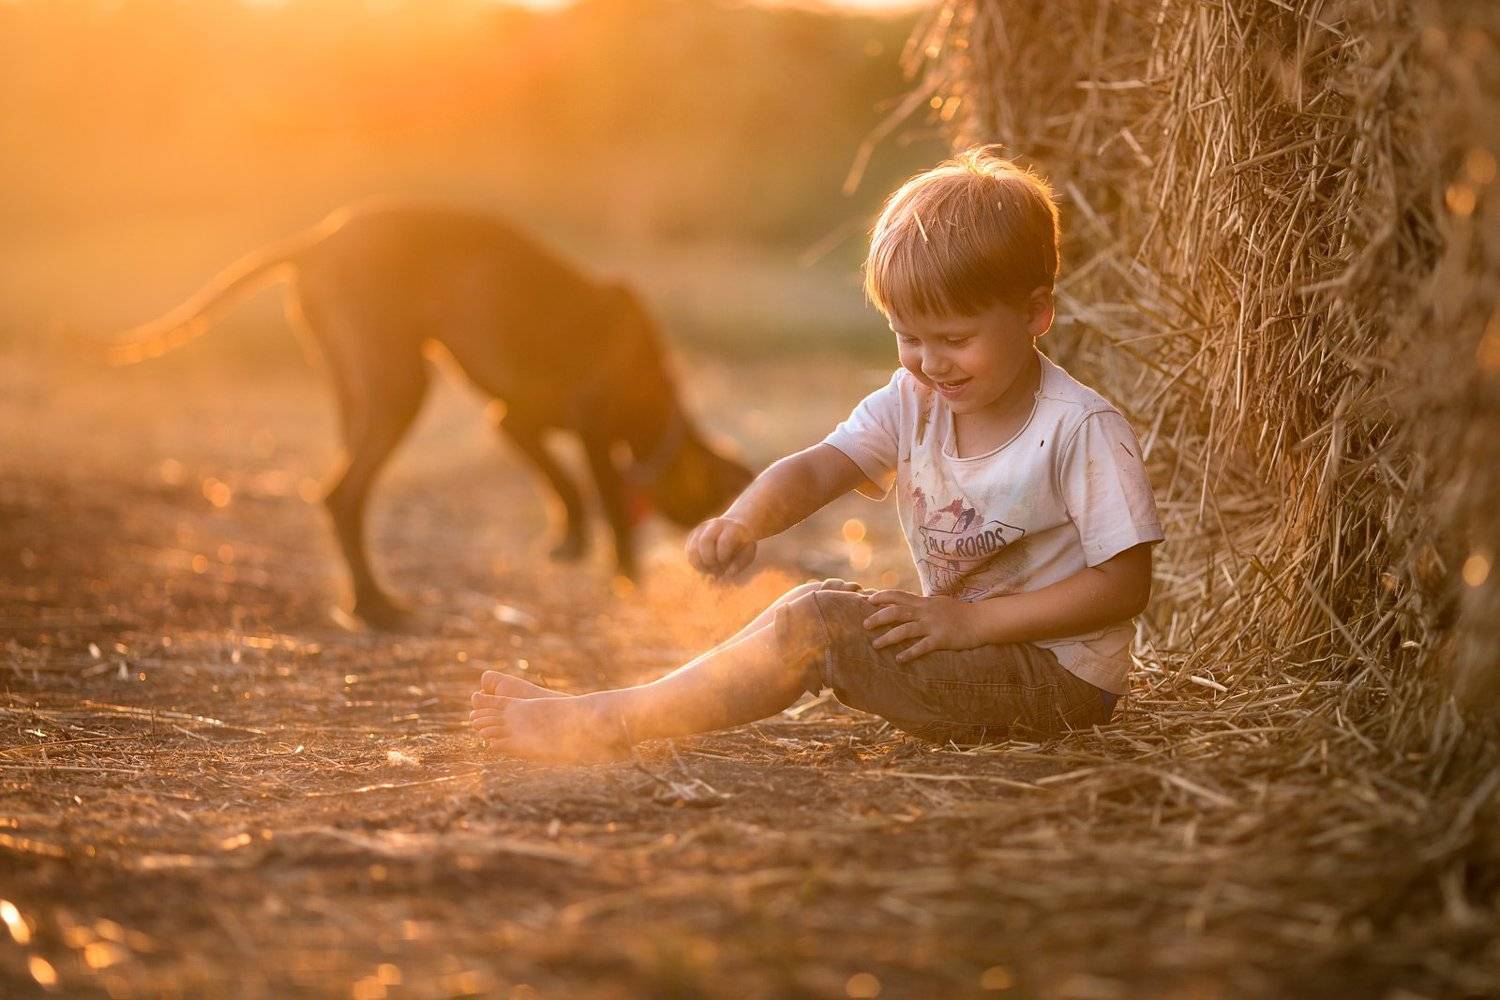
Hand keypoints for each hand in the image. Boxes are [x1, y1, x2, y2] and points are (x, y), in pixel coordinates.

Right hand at [686, 516, 756, 578]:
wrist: (733, 530)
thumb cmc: (743, 544)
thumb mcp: (748, 552)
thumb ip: (741, 562)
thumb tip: (728, 573)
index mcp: (732, 527)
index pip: (724, 541)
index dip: (724, 556)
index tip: (726, 562)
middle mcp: (714, 524)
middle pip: (704, 541)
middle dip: (710, 560)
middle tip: (718, 568)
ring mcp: (701, 529)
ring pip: (693, 550)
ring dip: (702, 565)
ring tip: (712, 569)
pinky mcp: (692, 536)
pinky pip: (689, 554)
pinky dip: (697, 564)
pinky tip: (707, 566)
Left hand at [862, 590, 979, 662]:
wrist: (981, 620)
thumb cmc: (960, 613)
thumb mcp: (939, 603)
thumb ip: (923, 604)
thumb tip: (909, 604)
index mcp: (924, 602)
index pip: (899, 596)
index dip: (882, 597)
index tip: (868, 600)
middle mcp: (926, 612)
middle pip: (896, 612)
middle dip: (878, 618)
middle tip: (864, 624)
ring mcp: (933, 625)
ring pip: (904, 630)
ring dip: (888, 638)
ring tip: (875, 645)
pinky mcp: (941, 639)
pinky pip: (921, 647)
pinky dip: (909, 653)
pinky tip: (899, 659)